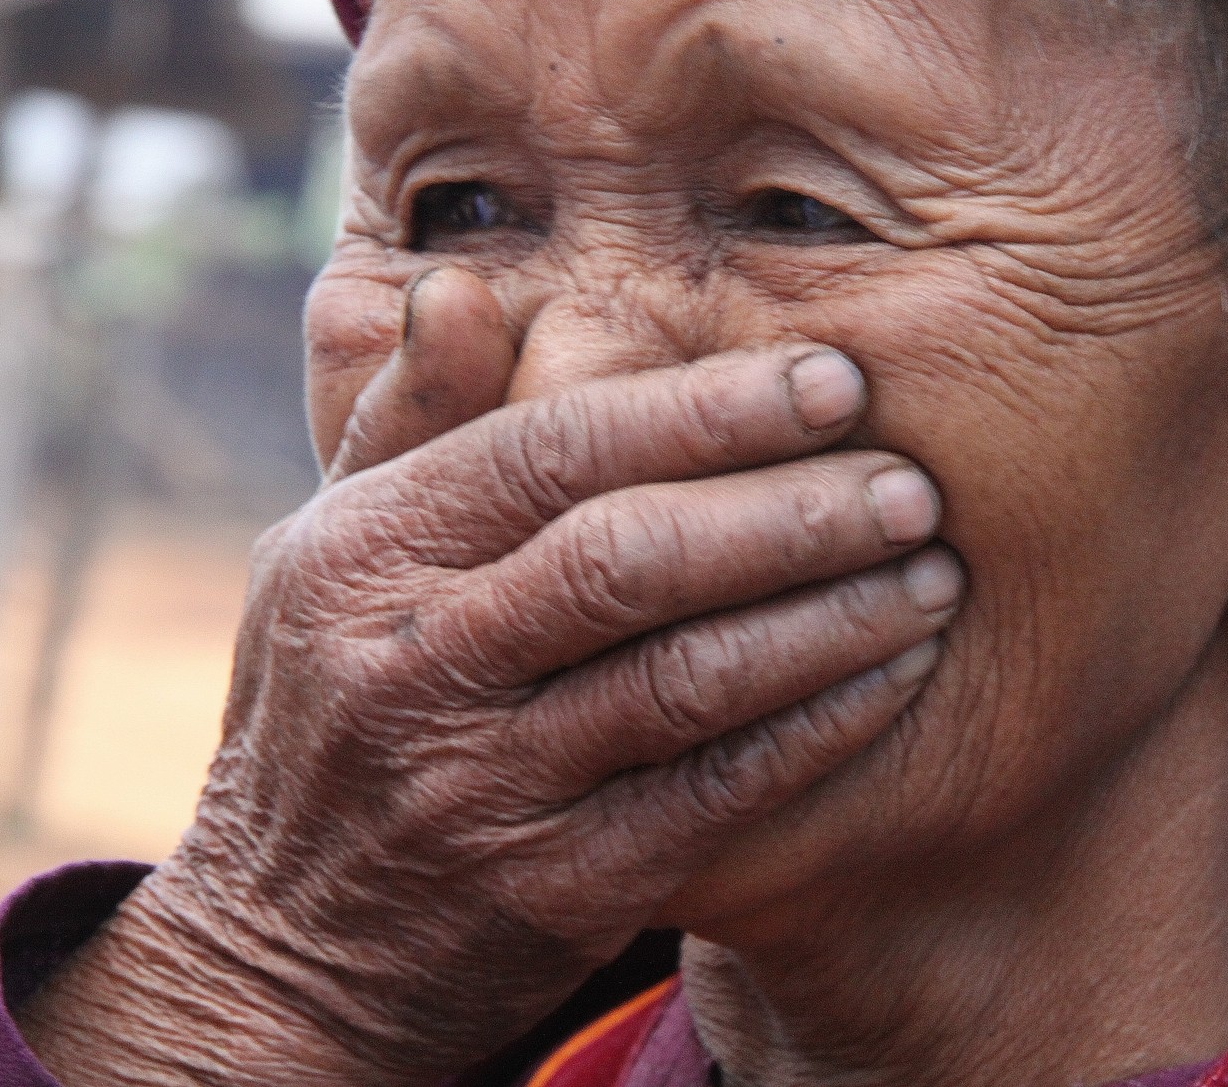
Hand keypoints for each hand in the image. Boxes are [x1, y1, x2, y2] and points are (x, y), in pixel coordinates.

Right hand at [18, 269, 963, 1084]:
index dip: (708, 409)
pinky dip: (819, 728)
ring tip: (935, 574)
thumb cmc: (339, 705)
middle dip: (796, 511)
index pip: (555, 448)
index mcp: (363, 553)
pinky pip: (718, 793)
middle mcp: (414, 663)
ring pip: (690, 678)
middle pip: (634, 556)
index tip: (836, 380)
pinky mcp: (556, 888)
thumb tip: (461, 283)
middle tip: (914, 484)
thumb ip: (405, 420)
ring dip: (833, 619)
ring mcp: (482, 786)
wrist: (292, 945)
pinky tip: (896, 676)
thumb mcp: (330, 557)